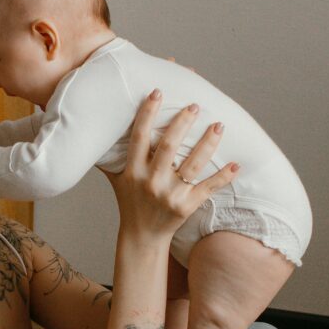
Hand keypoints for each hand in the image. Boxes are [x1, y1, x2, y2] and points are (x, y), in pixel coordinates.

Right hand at [102, 89, 237, 239]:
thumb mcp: (116, 179)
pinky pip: (207, 188)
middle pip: (169, 147)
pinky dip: (223, 177)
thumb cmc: (129, 202)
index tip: (158, 92)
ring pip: (192, 165)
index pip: (139, 137)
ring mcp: (170, 195)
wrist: (142, 236)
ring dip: (207, 143)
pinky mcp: (186, 207)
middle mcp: (151, 182)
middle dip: (182, 123)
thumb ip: (109, 157)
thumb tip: (93, 131)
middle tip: (195, 105)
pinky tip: (236, 164)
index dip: (147, 113)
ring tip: (219, 125)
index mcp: (133, 171)